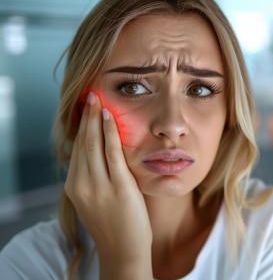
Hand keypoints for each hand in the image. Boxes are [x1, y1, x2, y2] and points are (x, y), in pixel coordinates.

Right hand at [64, 92, 152, 278]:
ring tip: (98, 99)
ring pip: (94, 145)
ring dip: (96, 119)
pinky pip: (112, 154)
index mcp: (75, 188)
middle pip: (83, 143)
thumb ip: (97, 178)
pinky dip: (109, 133)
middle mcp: (82, 185)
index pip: (77, 150)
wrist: (124, 251)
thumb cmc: (116, 225)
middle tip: (90, 95)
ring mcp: (99, 187)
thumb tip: (104, 155)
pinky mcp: (118, 187)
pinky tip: (110, 118)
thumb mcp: (98, 199)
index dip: (82, 127)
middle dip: (86, 117)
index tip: (86, 109)